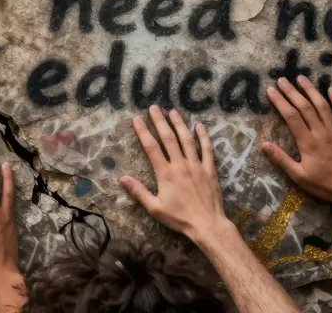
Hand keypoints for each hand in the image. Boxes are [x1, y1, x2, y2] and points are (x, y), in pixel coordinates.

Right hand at [121, 106, 228, 244]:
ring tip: (172, 112)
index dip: (143, 132)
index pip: (151, 147)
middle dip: (160, 121)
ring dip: (179, 124)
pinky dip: (203, 136)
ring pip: (187, 140)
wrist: (207, 224)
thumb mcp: (155, 208)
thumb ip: (139, 192)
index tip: (137, 119)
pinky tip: (199, 126)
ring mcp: (197, 165)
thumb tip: (122, 178)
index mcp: (165, 173)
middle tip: (154, 108)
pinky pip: (206, 149)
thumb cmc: (179, 218)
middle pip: (168, 138)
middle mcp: (180, 165)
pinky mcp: (209, 170)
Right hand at [263, 76, 331, 207]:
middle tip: (282, 80)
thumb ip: (281, 159)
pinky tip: (331, 89)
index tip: (271, 90)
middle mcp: (321, 132)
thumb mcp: (299, 176)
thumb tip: (264, 144)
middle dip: (292, 92)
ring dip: (311, 90)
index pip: (291, 116)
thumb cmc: (325, 185)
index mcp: (308, 142)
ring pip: (322, 106)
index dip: (280, 102)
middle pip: (305, 107)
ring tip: (301, 78)